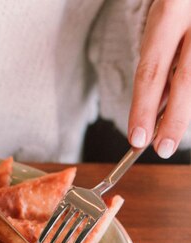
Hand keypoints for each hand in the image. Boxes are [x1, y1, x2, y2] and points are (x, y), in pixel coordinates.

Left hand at [128, 0, 190, 158]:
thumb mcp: (160, 29)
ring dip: (186, 109)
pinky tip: (184, 108)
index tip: (137, 138)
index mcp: (169, 14)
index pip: (151, 71)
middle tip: (163, 148)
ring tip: (171, 129)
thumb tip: (155, 113)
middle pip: (186, 80)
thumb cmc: (178, 10)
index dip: (144, 109)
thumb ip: (158, 65)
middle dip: (175, 120)